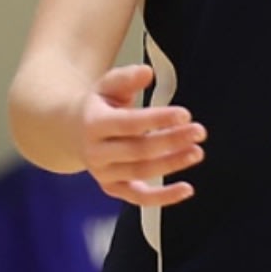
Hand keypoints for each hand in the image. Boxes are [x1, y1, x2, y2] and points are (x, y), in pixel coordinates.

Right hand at [78, 63, 205, 207]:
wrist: (72, 131)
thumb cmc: (98, 105)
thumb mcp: (108, 85)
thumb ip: (127, 77)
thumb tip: (146, 73)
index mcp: (94, 124)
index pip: (129, 123)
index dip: (158, 119)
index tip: (184, 114)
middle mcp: (96, 152)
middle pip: (138, 150)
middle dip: (171, 141)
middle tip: (198, 132)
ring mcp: (104, 173)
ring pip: (141, 173)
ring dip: (172, 164)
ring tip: (196, 152)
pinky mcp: (112, 188)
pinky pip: (139, 198)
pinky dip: (163, 197)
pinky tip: (186, 188)